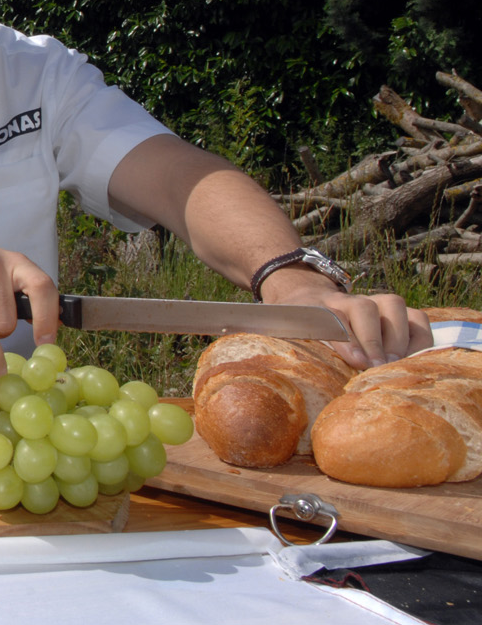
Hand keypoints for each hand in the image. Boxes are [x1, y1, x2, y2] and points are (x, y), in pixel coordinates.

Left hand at [259, 266, 432, 366]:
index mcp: (314, 307)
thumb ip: (269, 342)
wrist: (296, 287)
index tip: (356, 360)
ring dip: (398, 334)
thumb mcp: (275, 326)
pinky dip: (419, 334)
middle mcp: (343, 301)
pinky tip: (413, 356)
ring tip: (396, 362)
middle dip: (374, 338)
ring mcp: (368, 302)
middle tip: (377, 366)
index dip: (348, 338)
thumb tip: (235, 351)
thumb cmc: (287, 318)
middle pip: (365, 307)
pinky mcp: (388, 310)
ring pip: (392, 305)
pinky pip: (414, 315)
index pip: (332, 317)